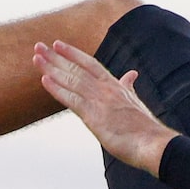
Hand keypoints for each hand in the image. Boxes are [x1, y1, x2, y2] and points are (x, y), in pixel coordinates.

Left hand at [34, 41, 174, 173]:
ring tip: (36, 58)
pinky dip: (57, 89)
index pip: (90, 64)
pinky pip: (72, 100)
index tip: (58, 44)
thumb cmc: (146, 129)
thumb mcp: (136, 101)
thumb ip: (128, 87)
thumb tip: (131, 74)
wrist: (153, 143)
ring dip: (51, 68)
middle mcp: (105, 89)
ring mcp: (99, 101)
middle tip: (38, 46)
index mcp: (115, 86)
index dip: (73, 53)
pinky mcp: (94, 117)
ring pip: (71, 80)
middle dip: (55, 57)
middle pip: (76, 68)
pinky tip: (44, 80)